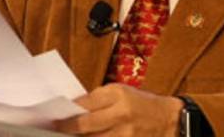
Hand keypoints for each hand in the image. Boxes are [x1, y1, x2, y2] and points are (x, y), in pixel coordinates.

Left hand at [55, 83, 182, 135]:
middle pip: (86, 126)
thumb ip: (96, 100)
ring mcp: (126, 135)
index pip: (84, 105)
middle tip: (54, 130)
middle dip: (68, 130)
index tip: (51, 117)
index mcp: (117, 95)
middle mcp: (121, 115)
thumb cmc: (142, 103)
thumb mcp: (120, 92)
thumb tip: (72, 110)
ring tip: (68, 136)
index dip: (66, 113)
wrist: (172, 120)